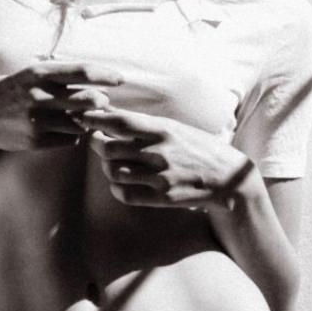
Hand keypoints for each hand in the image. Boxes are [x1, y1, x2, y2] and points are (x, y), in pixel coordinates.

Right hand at [0, 61, 122, 152]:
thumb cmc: (9, 92)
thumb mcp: (29, 76)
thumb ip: (58, 77)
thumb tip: (94, 82)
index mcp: (39, 74)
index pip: (82, 72)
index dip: (105, 75)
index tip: (120, 79)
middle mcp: (39, 95)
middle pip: (87, 99)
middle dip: (102, 102)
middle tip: (105, 102)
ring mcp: (38, 120)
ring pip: (81, 121)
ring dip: (90, 120)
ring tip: (90, 117)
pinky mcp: (36, 140)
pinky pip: (70, 139)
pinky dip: (75, 135)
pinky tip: (70, 130)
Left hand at [77, 107, 257, 208]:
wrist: (227, 178)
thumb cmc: (197, 148)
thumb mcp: (175, 128)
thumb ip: (145, 124)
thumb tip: (109, 113)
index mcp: (163, 129)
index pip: (120, 121)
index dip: (95, 118)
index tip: (83, 117)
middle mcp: (159, 151)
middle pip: (108, 147)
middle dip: (96, 143)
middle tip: (96, 140)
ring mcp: (161, 176)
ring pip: (113, 171)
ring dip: (107, 167)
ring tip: (112, 161)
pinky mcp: (163, 197)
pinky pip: (125, 194)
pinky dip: (117, 188)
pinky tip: (122, 183)